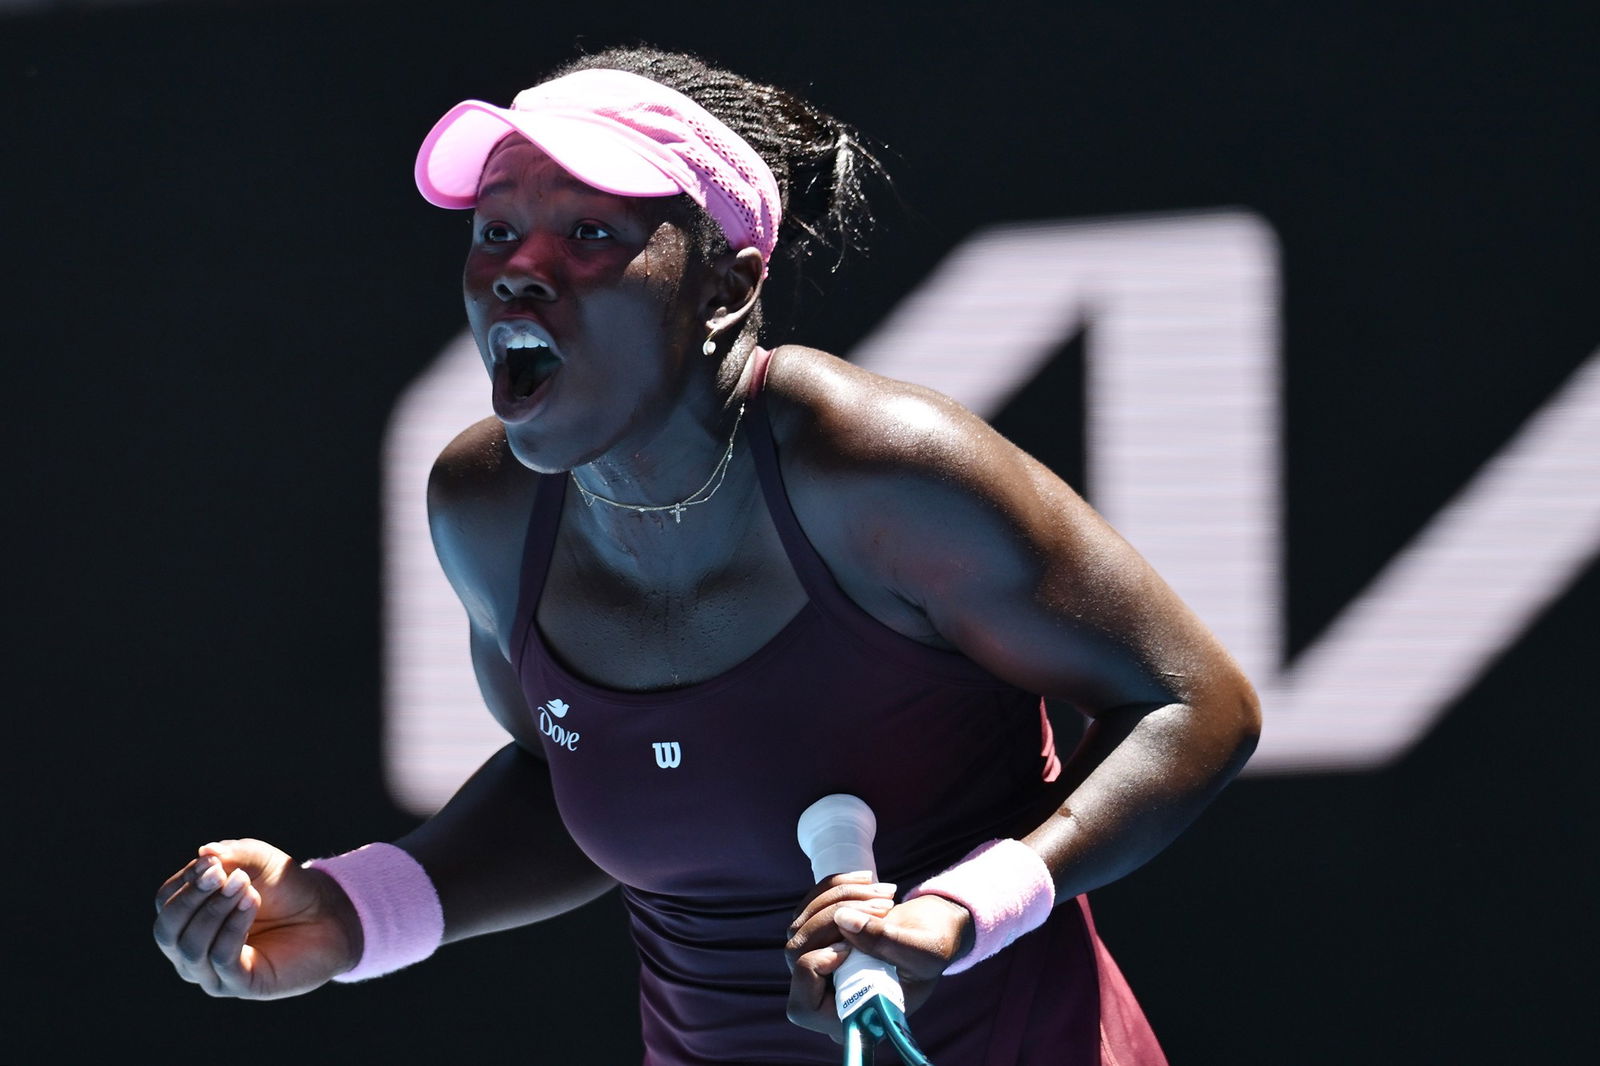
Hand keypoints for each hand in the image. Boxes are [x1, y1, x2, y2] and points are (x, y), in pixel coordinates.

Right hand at [152, 838, 360, 999]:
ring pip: (191, 947)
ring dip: (216, 911)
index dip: (185, 880)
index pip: (165, 902)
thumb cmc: (285, 887)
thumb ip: (231, 854)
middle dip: (192, 898)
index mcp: (188, 918)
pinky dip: (233, 926)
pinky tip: (252, 902)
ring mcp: (213, 971)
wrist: (328, 914)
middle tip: (223, 874)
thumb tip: (204, 852)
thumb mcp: (258, 861)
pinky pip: (221, 959)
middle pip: (167, 929)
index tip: (213, 861)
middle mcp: (192, 949)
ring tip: (247, 886)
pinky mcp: (239, 984)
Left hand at [784, 873, 972, 1040]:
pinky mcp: (819, 934)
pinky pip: (809, 906)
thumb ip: (884, 941)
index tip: (847, 948)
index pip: (803, 1006)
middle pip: (797, 955)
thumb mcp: (922, 951)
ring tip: (884, 892)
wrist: (932, 929)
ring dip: (839, 898)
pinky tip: (867, 880)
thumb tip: (842, 919)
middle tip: (883, 904)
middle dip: (834, 919)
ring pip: (800, 927)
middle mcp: (827, 993)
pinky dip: (835, 887)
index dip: (814, 971)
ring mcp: (818, 961)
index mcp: (851, 1014)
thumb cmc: (934, 950)